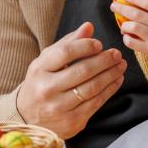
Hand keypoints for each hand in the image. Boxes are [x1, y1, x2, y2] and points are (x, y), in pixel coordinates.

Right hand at [16, 22, 127, 139]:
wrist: (28, 119)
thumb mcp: (46, 62)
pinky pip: (96, 102)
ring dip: (111, 74)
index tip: (98, 44)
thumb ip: (67, 44)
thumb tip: (89, 27)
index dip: (85, 46)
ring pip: (92, 87)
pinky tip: (116, 80)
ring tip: (120, 65)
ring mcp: (60, 107)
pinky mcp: (72, 121)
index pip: (65, 53)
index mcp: (39, 70)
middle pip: (82, 71)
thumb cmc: (40, 84)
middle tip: (116, 54)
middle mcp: (47, 89)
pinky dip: (109, 89)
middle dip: (104, 60)